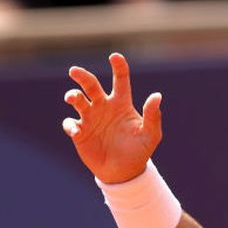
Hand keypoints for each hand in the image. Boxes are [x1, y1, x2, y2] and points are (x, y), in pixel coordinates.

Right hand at [63, 53, 163, 183]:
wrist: (124, 171)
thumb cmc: (140, 149)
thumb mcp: (151, 134)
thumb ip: (153, 115)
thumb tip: (156, 95)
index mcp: (122, 103)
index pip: (120, 80)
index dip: (118, 67)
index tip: (114, 56)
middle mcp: (104, 107)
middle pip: (91, 86)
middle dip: (83, 77)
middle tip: (74, 71)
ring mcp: (90, 119)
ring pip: (77, 101)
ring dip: (73, 97)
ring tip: (73, 98)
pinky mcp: (79, 132)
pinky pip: (70, 124)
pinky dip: (70, 125)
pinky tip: (76, 130)